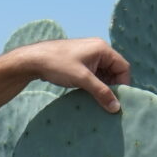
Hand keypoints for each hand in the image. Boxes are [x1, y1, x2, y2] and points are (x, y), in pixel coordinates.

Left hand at [16, 38, 131, 112]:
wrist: (33, 60)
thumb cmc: (58, 65)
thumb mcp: (82, 79)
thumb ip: (101, 92)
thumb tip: (116, 108)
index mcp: (102, 48)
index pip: (123, 67)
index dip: (123, 84)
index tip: (118, 100)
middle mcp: (98, 49)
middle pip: (114, 70)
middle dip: (112, 86)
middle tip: (108, 103)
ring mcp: (88, 55)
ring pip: (104, 74)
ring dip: (102, 87)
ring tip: (98, 101)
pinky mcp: (80, 62)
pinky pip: (94, 74)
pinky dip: (94, 84)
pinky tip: (89, 95)